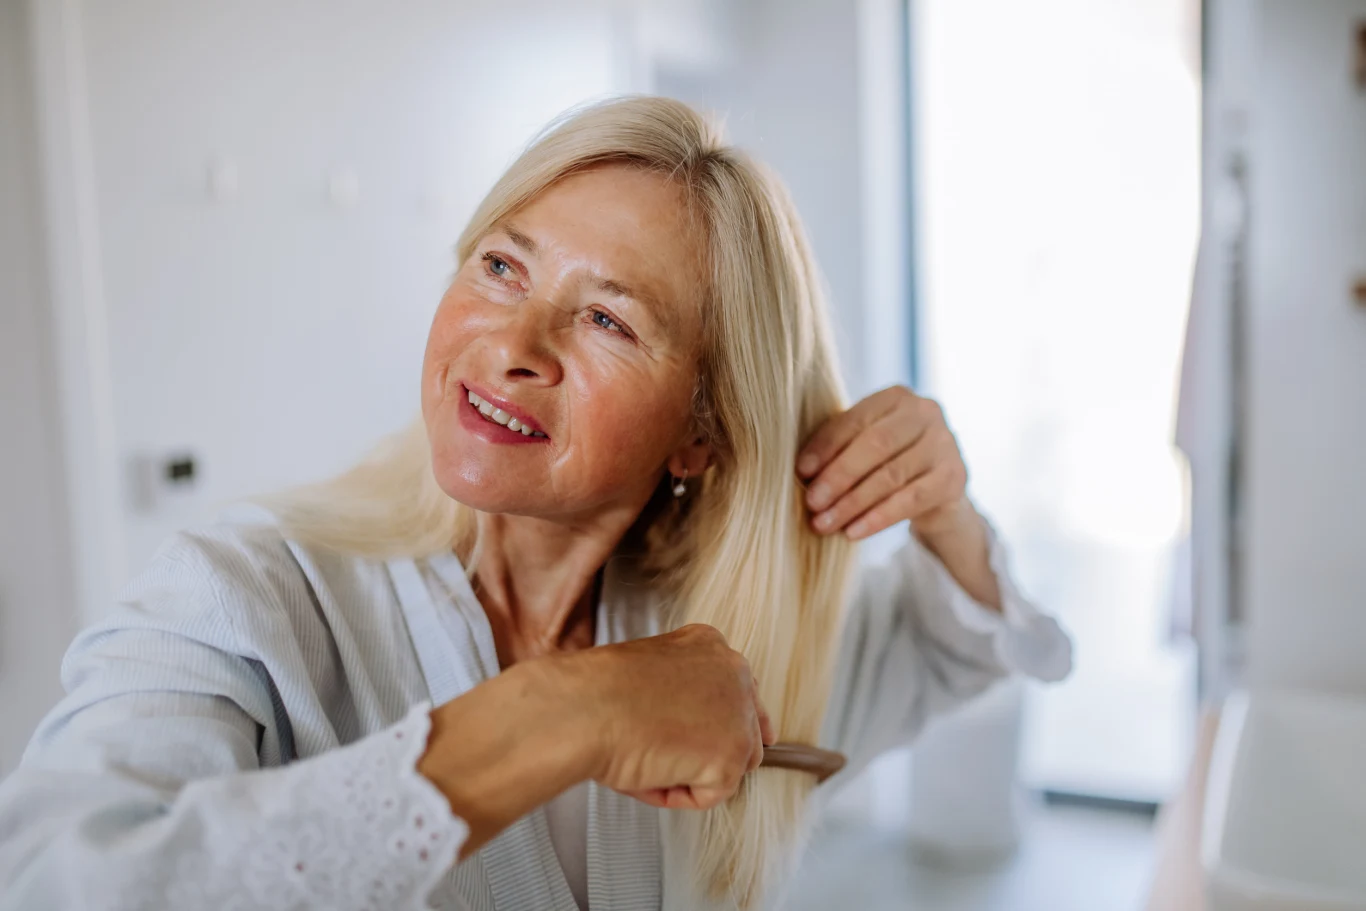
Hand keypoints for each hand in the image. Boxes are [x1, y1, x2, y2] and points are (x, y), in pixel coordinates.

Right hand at [574, 624, 773, 809]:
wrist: (586, 710)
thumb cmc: (597, 692)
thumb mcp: (643, 671)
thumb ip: (675, 689)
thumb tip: (678, 722)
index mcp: (710, 646)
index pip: (736, 688)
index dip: (722, 719)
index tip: (713, 735)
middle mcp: (734, 674)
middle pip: (745, 727)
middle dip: (713, 751)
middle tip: (673, 762)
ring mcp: (739, 715)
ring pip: (731, 764)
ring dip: (693, 773)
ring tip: (648, 762)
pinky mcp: (732, 756)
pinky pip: (710, 793)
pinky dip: (677, 795)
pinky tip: (647, 774)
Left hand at [797, 385, 970, 540]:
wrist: (936, 492)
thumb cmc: (888, 463)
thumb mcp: (863, 447)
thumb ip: (837, 448)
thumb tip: (803, 470)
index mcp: (896, 397)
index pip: (856, 419)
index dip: (826, 446)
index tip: (801, 472)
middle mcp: (925, 413)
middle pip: (875, 445)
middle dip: (839, 476)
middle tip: (811, 502)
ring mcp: (945, 444)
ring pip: (891, 476)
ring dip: (852, 503)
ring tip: (824, 523)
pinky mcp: (954, 477)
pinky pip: (910, 500)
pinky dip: (878, 518)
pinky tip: (853, 532)